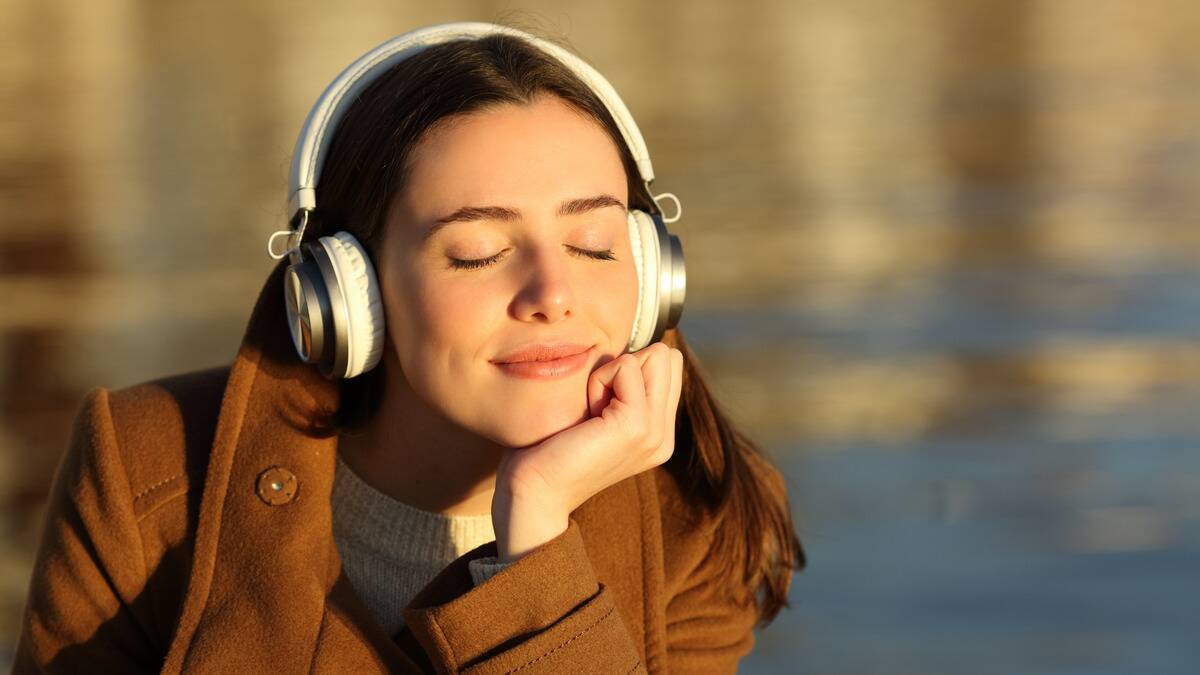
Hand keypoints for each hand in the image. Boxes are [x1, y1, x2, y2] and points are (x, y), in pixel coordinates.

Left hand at [492, 342, 683, 561]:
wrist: (535, 491)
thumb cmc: (551, 450)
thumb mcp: (600, 417)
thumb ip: (624, 392)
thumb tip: (632, 353)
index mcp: (659, 434)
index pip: (668, 367)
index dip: (628, 370)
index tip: (599, 406)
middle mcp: (664, 436)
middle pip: (667, 357)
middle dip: (625, 367)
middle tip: (595, 406)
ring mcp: (655, 432)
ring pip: (655, 356)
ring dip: (612, 373)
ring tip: (591, 411)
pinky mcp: (637, 424)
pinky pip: (627, 366)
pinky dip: (599, 380)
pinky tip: (586, 415)